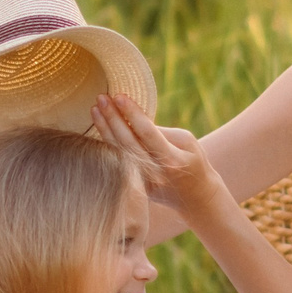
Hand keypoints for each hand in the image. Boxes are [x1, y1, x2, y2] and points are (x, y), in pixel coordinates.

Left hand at [94, 94, 228, 219]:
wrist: (195, 196)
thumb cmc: (193, 161)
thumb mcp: (186, 141)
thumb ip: (160, 131)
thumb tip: (133, 119)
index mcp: (171, 159)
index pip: (147, 132)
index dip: (132, 113)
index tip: (119, 96)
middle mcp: (155, 173)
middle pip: (128, 142)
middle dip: (113, 118)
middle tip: (101, 98)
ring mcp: (142, 183)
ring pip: (118, 152)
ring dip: (104, 129)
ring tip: (95, 109)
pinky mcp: (134, 188)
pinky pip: (117, 161)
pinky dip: (107, 143)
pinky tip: (100, 127)